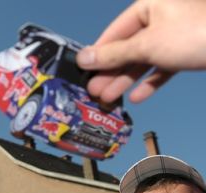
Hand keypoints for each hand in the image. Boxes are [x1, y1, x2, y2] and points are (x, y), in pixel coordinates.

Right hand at [76, 0, 205, 103]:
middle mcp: (161, 18)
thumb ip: (114, 54)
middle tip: (94, 91)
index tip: (84, 72)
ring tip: (109, 99)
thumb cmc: (198, 34)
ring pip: (144, 60)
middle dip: (111, 72)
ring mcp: (176, 35)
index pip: (114, 32)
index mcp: (149, 6)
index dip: (98, 54)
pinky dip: (151, 82)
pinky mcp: (188, 51)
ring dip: (126, 81)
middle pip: (127, 48)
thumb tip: (83, 57)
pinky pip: (163, 67)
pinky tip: (138, 96)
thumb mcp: (147, 45)